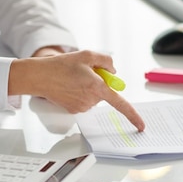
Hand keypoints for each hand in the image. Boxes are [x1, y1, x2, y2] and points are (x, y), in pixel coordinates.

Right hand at [10, 50, 144, 131]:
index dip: (133, 116)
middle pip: (105, 94)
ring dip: (89, 87)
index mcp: (97, 88)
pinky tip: (69, 86)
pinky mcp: (75, 111)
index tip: (142, 126)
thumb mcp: (87, 55)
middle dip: (100, 83)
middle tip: (85, 72)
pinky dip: (81, 93)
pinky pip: (86, 101)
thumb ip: (106, 62)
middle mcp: (91, 100)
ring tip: (74, 78)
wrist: (40, 77)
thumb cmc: (62, 65)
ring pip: (95, 97)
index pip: (120, 104)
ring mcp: (83, 107)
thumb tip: (113, 73)